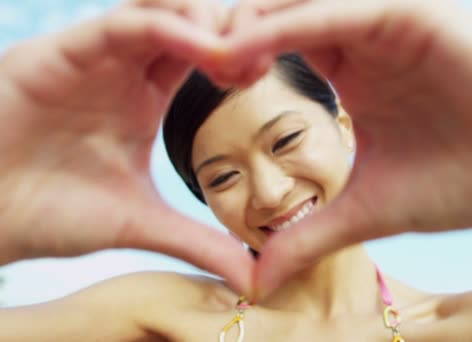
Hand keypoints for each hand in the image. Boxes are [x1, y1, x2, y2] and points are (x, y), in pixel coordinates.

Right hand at [0, 0, 253, 293]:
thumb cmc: (52, 215)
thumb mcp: (140, 223)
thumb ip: (197, 242)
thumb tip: (251, 278)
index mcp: (144, 95)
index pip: (203, 51)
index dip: (238, 55)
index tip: (267, 74)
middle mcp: (122, 67)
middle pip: (187, 17)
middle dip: (230, 29)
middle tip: (261, 59)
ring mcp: (93, 56)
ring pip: (159, 6)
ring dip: (205, 21)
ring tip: (237, 57)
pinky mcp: (60, 52)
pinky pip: (122, 25)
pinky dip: (169, 30)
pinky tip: (206, 50)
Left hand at [217, 0, 471, 297]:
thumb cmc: (461, 186)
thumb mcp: (366, 209)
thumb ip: (310, 233)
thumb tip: (259, 277)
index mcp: (355, 68)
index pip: (278, 42)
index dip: (232, 59)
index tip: (190, 86)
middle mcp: (370, 35)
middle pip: (281, 12)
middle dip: (229, 32)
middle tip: (174, 54)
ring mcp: (395, 19)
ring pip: (306, 2)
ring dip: (251, 23)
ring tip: (200, 52)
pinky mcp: (422, 14)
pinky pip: (343, 10)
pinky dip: (294, 25)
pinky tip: (245, 50)